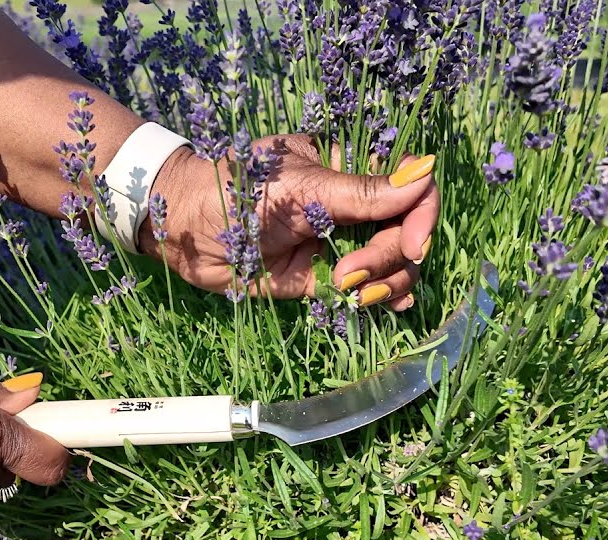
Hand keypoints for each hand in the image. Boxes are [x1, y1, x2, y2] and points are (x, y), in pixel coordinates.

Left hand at [142, 134, 439, 310]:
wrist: (182, 228)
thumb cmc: (235, 189)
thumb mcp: (302, 186)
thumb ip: (363, 191)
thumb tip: (425, 171)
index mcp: (349, 168)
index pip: (409, 185)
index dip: (421, 215)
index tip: (411, 242)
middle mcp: (350, 205)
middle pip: (404, 231)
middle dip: (390, 256)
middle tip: (351, 272)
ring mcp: (338, 241)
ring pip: (391, 263)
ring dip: (384, 281)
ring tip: (350, 289)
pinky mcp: (320, 276)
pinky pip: (364, 287)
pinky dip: (379, 297)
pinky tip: (382, 304)